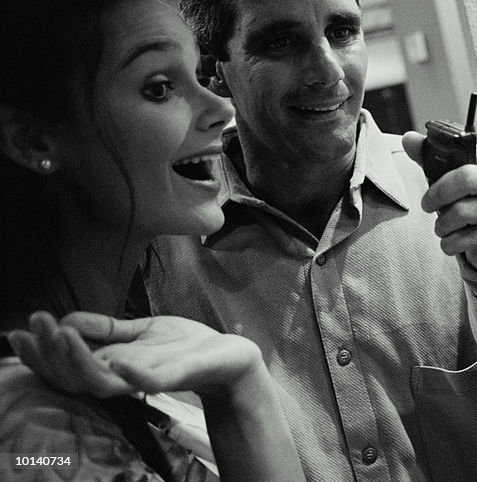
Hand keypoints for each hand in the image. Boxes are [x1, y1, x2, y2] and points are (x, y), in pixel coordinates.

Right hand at [9, 311, 263, 399]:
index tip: (18, 330)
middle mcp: (121, 378)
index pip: (64, 366)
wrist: (229, 356)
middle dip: (47, 353)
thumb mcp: (139, 330)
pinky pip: (149, 383)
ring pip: (100, 382)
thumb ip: (105, 329)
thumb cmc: (184, 346)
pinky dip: (133, 376)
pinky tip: (119, 361)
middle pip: (72, 377)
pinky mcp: (175, 377)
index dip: (38, 353)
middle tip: (35, 324)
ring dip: (76, 360)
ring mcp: (147, 379)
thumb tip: (65, 319)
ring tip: (60, 334)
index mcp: (111, 367)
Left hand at [403, 108, 476, 275]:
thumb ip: (430, 160)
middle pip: (465, 178)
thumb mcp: (448, 183)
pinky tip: (453, 242)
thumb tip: (408, 138)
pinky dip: (450, 243)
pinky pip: (468, 238)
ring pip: (461, 213)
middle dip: (437, 194)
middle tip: (426, 205)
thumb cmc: (467, 206)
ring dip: (441, 225)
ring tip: (443, 228)